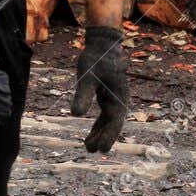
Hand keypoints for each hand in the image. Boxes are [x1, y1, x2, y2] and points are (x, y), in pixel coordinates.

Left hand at [71, 25, 127, 152]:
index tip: (102, 149)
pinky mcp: (107, 96)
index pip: (114, 121)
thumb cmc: (96, 59)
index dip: (109, 136)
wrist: (102, 44)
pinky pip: (104, 116)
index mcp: (119, 97)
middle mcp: (119, 100)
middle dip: (103, 137)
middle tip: (91, 151)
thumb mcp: (87, 77)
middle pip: (112, 124)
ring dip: (99, 133)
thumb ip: (83, 95)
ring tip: (87, 147)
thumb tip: (76, 115)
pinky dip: (97, 126)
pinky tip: (90, 136)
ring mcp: (114, 99)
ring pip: (108, 122)